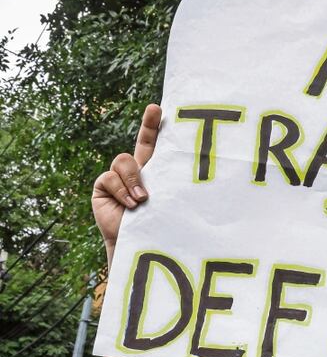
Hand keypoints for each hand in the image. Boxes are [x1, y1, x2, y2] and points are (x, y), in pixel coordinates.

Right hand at [92, 104, 159, 259]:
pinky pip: (109, 177)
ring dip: (134, 179)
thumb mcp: (171, 204)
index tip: (162, 108)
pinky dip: (122, 190)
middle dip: (148, 124)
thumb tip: (194, 175)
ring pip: (123, 160)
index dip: (156, 126)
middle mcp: (138, 172)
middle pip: (140, 143)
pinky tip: (131, 205)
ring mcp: (118, 178)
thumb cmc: (163, 229)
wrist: (140, 248)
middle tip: (155, 108)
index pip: (158, 147)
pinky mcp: (102, 187)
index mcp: (158, 174)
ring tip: (144, 199)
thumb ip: (174, 188)